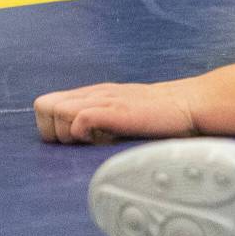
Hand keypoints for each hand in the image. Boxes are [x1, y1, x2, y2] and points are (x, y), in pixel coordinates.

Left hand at [33, 78, 197, 143]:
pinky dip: (83, 133)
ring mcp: (105, 98)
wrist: (190, 104)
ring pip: (56, 109)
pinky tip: (104, 139)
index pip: (46, 103)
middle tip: (80, 143)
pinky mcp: (117, 109)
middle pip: (43, 105)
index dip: (52, 126)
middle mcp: (95, 92)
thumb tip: (84, 143)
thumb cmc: (161, 116)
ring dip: (67, 132)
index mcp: (95, 93)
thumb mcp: (124, 114)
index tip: (75, 140)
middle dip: (53, 130)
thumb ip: (102, 121)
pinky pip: (79, 119)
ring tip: (93, 142)